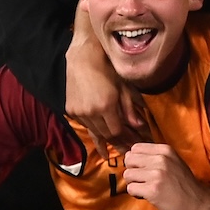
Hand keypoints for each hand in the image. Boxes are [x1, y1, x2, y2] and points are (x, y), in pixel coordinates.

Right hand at [67, 3, 147, 157]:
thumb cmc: (108, 68)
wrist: (83, 58)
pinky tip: (101, 141)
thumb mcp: (124, 87)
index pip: (117, 131)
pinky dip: (95, 131)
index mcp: (106, 106)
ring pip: (94, 132)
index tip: (136, 145)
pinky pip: (85, 125)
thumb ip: (130, 108)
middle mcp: (90, 112)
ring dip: (106, 140)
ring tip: (116, 150)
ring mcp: (78, 112)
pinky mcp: (70, 110)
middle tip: (129, 151)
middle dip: (119, 143)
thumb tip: (138, 126)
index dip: (127, 139)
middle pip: (106, 134)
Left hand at [122, 143, 209, 209]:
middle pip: (129, 160)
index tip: (144, 170)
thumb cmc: (184, 184)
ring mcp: (157, 174)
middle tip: (144, 180)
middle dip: (133, 172)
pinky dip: (136, 194)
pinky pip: (131, 188)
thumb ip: (154, 157)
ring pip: (128, 175)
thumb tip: (128, 156)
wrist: (199, 203)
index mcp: (165, 150)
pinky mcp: (153, 190)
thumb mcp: (173, 162)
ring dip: (134, 184)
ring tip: (148, 189)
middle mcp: (161, 159)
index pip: (135, 148)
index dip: (136, 161)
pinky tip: (149, 196)